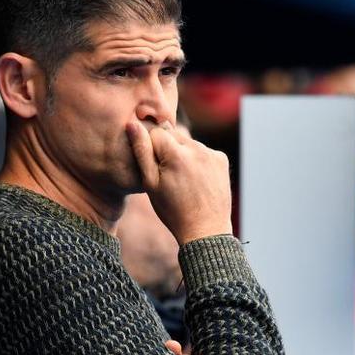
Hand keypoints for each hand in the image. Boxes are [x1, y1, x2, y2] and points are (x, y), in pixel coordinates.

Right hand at [127, 121, 232, 244]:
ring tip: (182, 180)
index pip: (155, 133)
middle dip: (166, 149)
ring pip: (188, 143)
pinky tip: (196, 180)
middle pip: (172, 134)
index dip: (151, 149)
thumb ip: (142, 151)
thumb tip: (132, 124)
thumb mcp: (150, 183)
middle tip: (168, 176)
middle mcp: (197, 148)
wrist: (205, 230)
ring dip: (182, 154)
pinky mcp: (222, 159)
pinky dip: (197, 160)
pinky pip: (203, 151)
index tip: (155, 170)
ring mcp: (212, 153)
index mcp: (176, 153)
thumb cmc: (173, 210)